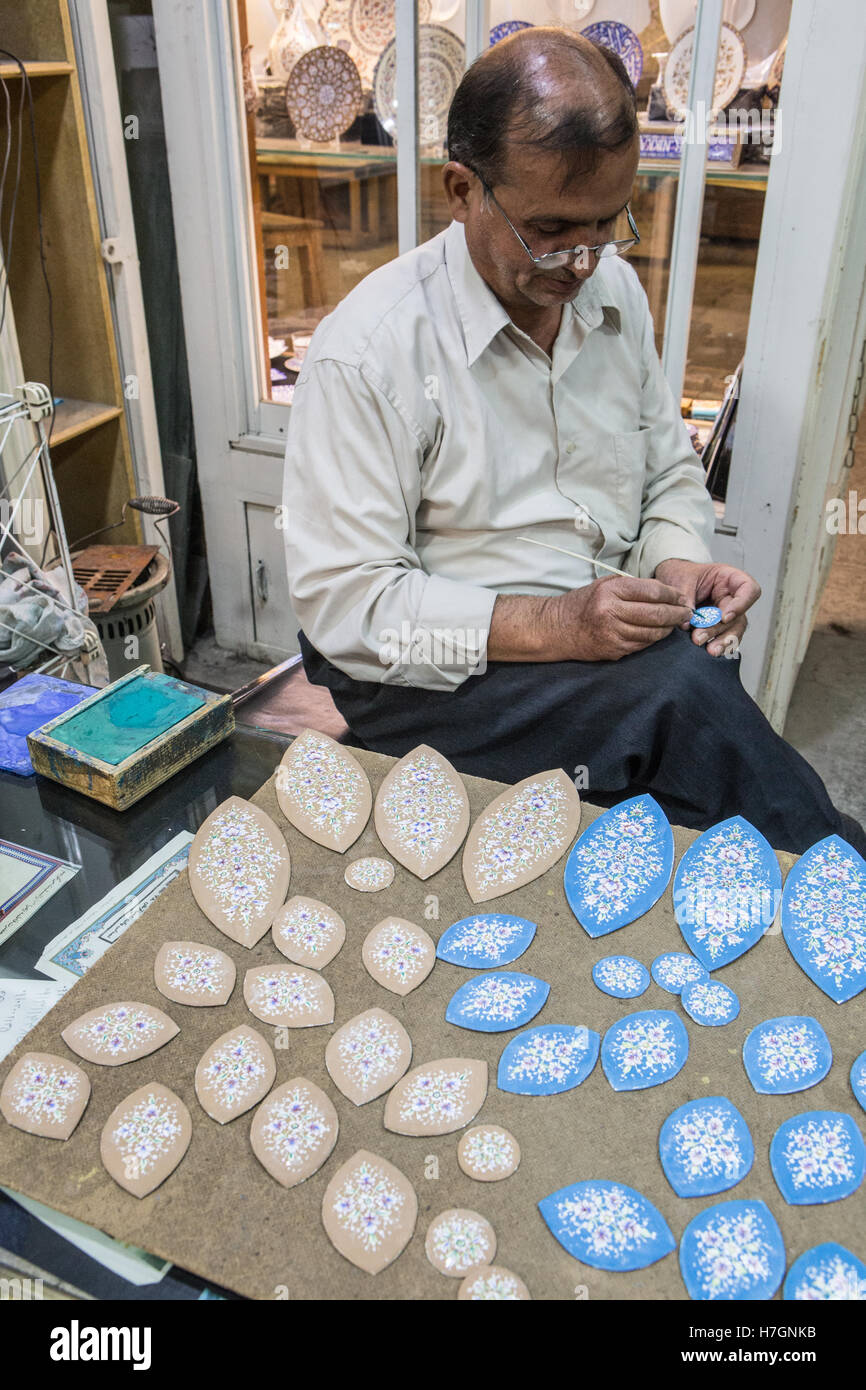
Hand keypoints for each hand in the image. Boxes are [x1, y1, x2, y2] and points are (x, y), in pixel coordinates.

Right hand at [552, 575, 693, 660]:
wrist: (557, 628)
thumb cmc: (583, 603)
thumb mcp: (604, 585)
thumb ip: (632, 586)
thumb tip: (665, 591)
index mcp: (610, 591)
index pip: (651, 591)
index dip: (672, 594)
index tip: (682, 596)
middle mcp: (611, 611)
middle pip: (656, 613)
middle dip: (676, 613)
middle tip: (687, 612)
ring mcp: (612, 633)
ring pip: (652, 633)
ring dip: (668, 628)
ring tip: (675, 623)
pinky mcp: (613, 650)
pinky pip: (642, 645)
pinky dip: (653, 639)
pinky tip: (659, 633)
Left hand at [654, 559, 760, 656]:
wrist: (671, 581)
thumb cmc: (681, 574)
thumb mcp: (681, 580)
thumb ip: (686, 600)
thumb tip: (687, 625)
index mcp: (728, 578)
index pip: (749, 589)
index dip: (742, 604)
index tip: (724, 617)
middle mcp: (731, 597)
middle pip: (739, 616)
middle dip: (720, 629)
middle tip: (699, 637)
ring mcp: (726, 613)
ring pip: (733, 630)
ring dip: (722, 641)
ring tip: (709, 650)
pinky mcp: (717, 626)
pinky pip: (723, 637)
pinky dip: (718, 645)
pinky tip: (709, 652)